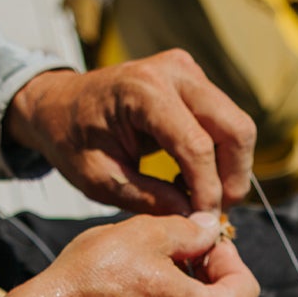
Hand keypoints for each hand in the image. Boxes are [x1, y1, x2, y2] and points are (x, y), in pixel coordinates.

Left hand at [3, 53, 256, 215]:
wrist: (60, 104)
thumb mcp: (101, 179)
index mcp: (143, 91)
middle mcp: (173, 72)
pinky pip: (224, 122)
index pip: (197, 145)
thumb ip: (149, 199)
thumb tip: (195, 220)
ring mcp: (187, 71)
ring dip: (228, 169)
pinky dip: (219, 156)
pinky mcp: (194, 80)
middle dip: (232, 179)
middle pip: (234, 128)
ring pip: (237, 125)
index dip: (208, 190)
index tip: (204, 225)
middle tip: (212, 215)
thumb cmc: (72, 140)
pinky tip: (190, 177)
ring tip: (198, 198)